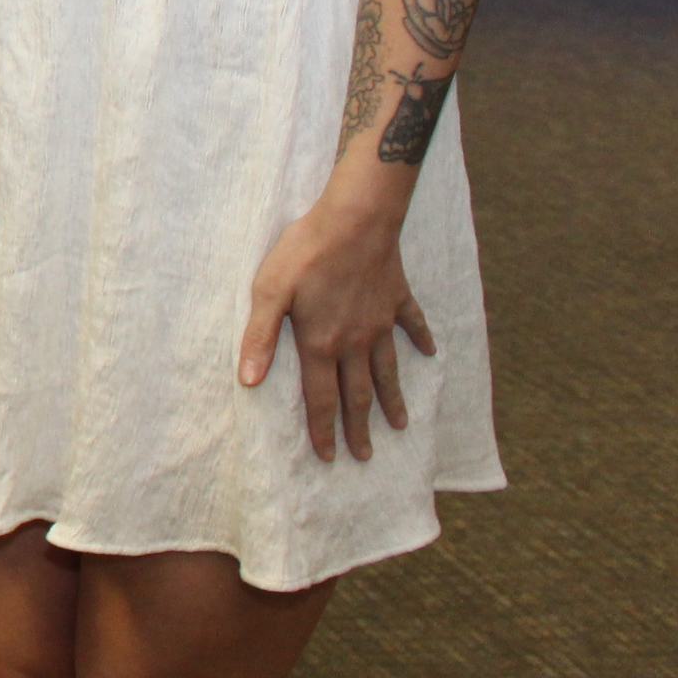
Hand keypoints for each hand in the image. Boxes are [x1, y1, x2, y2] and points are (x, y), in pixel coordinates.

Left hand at [239, 196, 436, 462]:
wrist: (355, 220)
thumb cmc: (305, 252)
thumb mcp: (269, 292)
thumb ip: (259, 338)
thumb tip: (248, 382)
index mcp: (321, 343)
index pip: (322, 398)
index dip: (323, 430)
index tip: (328, 458)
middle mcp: (355, 341)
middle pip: (358, 395)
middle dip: (359, 428)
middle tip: (365, 456)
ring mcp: (380, 321)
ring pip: (388, 370)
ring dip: (392, 400)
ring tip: (399, 425)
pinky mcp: (397, 298)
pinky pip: (412, 325)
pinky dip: (421, 341)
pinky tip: (429, 354)